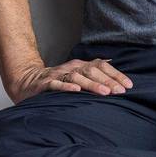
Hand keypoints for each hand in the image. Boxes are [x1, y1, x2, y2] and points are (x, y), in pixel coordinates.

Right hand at [8, 59, 133, 103]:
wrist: (27, 81)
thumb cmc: (56, 81)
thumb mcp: (77, 75)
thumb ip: (93, 72)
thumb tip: (112, 63)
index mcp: (80, 65)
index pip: (102, 66)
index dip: (116, 74)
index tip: (129, 85)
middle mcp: (71, 68)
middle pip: (92, 71)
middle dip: (108, 81)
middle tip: (120, 91)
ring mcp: (58, 75)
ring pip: (77, 77)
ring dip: (92, 84)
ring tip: (105, 92)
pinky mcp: (45, 84)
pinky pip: (57, 85)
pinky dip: (66, 87)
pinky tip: (76, 91)